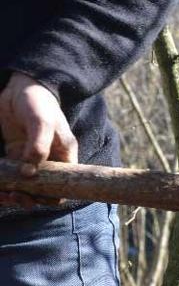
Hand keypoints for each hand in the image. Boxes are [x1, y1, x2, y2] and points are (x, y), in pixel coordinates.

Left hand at [0, 72, 77, 206]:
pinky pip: (12, 173)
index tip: (39, 198)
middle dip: (32, 197)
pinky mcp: (16, 154)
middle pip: (45, 188)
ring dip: (18, 192)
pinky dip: (7, 182)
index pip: (65, 184)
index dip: (54, 196)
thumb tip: (29, 173)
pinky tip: (2, 187)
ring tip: (9, 195)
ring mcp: (32, 158)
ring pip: (27, 184)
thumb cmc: (39, 104)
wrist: (21, 87)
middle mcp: (50, 160)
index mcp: (64, 156)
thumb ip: (38, 148)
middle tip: (18, 197)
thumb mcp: (42, 124)